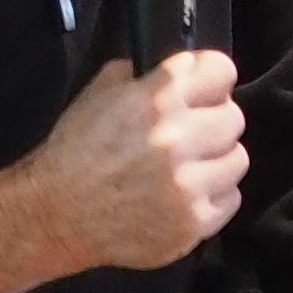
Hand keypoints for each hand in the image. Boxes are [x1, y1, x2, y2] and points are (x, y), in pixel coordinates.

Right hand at [26, 52, 246, 274]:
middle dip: (213, 121)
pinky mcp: (194, 222)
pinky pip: (230, 198)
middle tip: (192, 134)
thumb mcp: (97, 94)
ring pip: (237, 159)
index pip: (221, 70)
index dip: (213, 79)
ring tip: (190, 167)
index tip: (204, 90)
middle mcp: (177, 139)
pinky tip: (186, 195)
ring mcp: (188, 185)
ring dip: (216, 160)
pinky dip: (212, 196)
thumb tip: (180, 70)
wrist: (55, 215)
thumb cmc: (74, 151)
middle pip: (233, 117)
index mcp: (154, 99)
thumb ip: (140, 76)